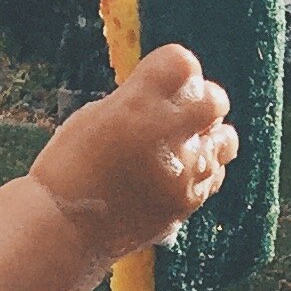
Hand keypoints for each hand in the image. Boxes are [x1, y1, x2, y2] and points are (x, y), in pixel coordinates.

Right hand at [30, 44, 237, 259]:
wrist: (65, 228)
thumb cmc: (69, 168)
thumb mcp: (96, 115)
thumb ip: (137, 101)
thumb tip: (166, 96)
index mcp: (136, 102)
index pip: (182, 63)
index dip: (179, 70)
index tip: (169, 81)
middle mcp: (165, 132)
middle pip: (213, 99)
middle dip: (204, 101)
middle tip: (188, 113)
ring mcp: (181, 170)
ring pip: (225, 140)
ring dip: (210, 137)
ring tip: (189, 146)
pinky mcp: (186, 201)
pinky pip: (215, 176)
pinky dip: (205, 170)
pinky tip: (183, 172)